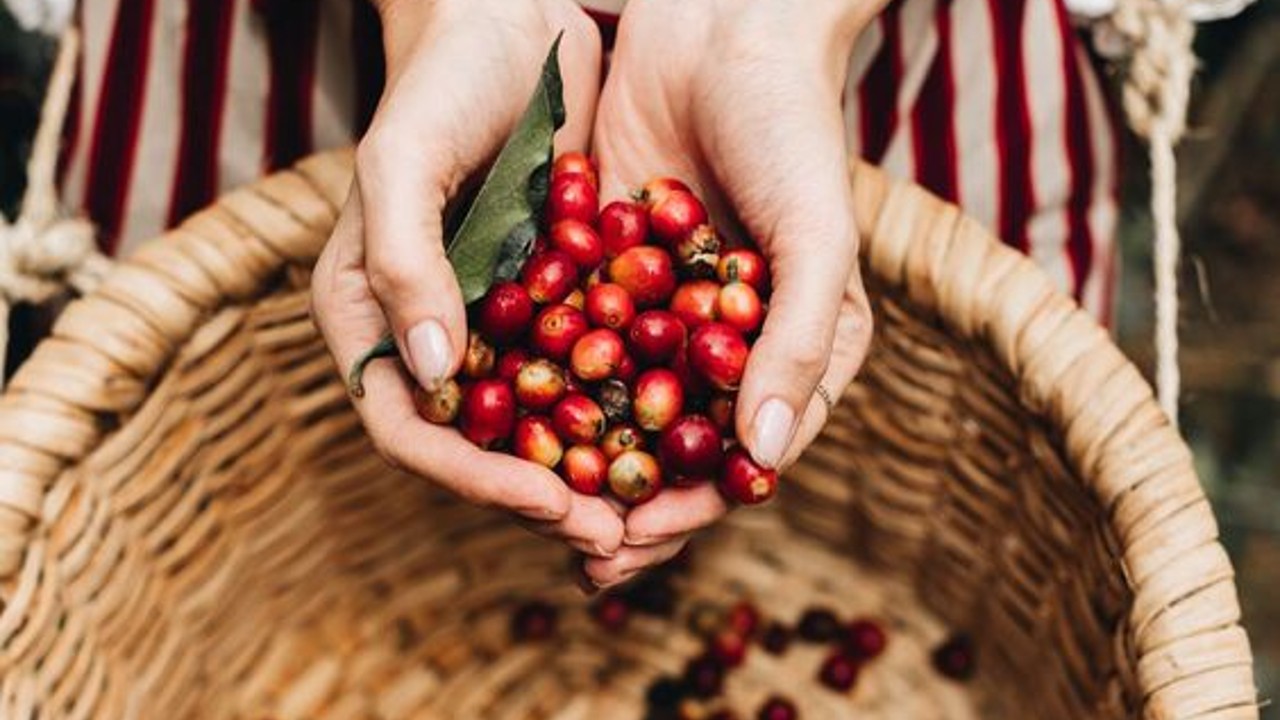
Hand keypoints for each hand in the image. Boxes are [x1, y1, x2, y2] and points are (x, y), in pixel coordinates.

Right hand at [311, 0, 624, 558]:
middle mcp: (426, 331)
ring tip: (654, 505)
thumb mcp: (404, 159)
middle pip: (476, 444)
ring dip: (589, 470)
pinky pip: (582, 372)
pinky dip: (619, 410)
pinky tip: (676, 435)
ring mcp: (491, 322)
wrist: (514, 22)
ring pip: (534, 423)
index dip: (475, 477)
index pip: (407, 425)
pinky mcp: (551, 301)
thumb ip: (403, 260)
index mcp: (367, 314)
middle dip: (543, 495)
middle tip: (619, 534)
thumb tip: (432, 374)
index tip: (551, 503)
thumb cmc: (442, 80)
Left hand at [584, 0, 880, 586]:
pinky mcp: (606, 270)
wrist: (722, 22)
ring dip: (578, 458)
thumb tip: (762, 460)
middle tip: (577, 552)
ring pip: (617, 405)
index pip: (743, 455)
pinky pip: (573, 340)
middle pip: (675, 443)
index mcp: (795, 348)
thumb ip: (798, 344)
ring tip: (530, 506)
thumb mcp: (816, 234)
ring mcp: (664, 309)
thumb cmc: (793, 127)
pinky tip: (497, 419)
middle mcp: (729, 342)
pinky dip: (542, 382)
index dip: (691, 508)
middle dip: (627, 500)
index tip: (634, 544)